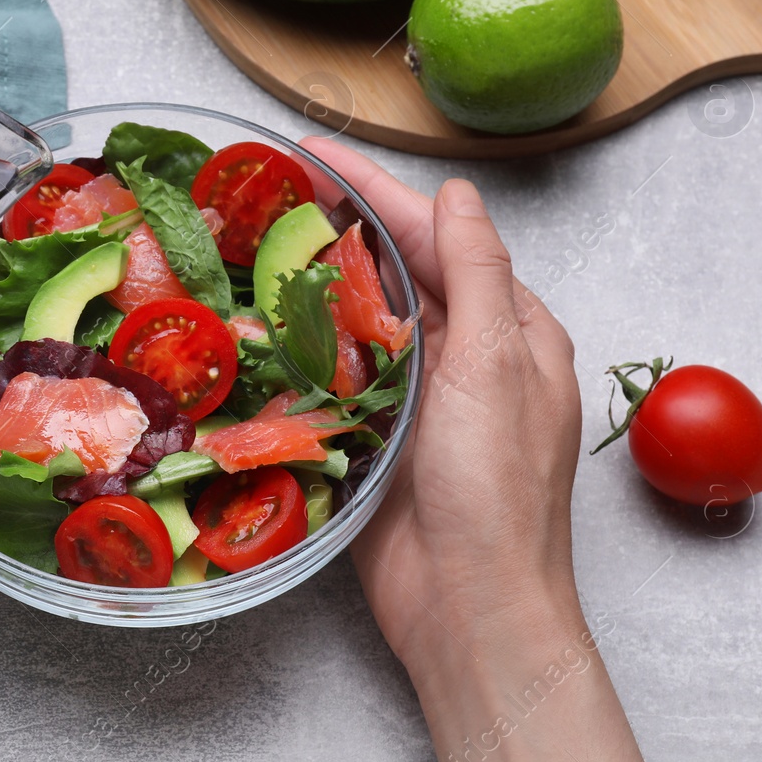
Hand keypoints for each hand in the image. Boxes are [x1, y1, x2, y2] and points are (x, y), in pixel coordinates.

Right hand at [305, 138, 673, 761]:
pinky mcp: (375, 440)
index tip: (310, 152)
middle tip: (265, 188)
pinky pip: (336, 379)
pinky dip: (301, 348)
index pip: (435, 236)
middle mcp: (465, 356)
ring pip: (360, 322)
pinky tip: (259, 325)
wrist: (471, 609)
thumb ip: (479, 275)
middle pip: (395, 271)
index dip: (372, 190)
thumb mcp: (498, 366)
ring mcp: (418, 399)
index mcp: (509, 329)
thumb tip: (456, 195)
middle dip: (336, 226)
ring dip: (312, 282)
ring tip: (252, 240)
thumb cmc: (496, 491)